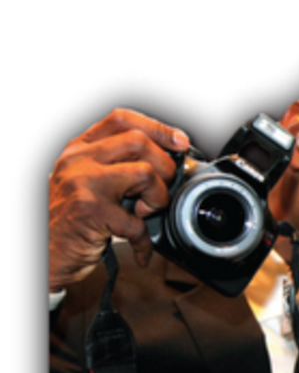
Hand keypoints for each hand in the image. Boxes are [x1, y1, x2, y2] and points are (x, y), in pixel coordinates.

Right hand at [47, 108, 189, 292]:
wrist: (44, 253)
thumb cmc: (71, 219)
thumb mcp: (86, 181)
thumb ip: (115, 164)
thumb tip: (167, 159)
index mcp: (80, 148)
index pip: (121, 119)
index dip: (157, 128)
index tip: (180, 142)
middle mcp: (79, 160)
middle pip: (139, 142)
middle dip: (164, 167)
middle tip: (161, 190)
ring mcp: (84, 183)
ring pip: (145, 173)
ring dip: (158, 199)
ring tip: (146, 214)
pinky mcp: (91, 212)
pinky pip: (138, 223)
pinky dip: (145, 242)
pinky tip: (140, 249)